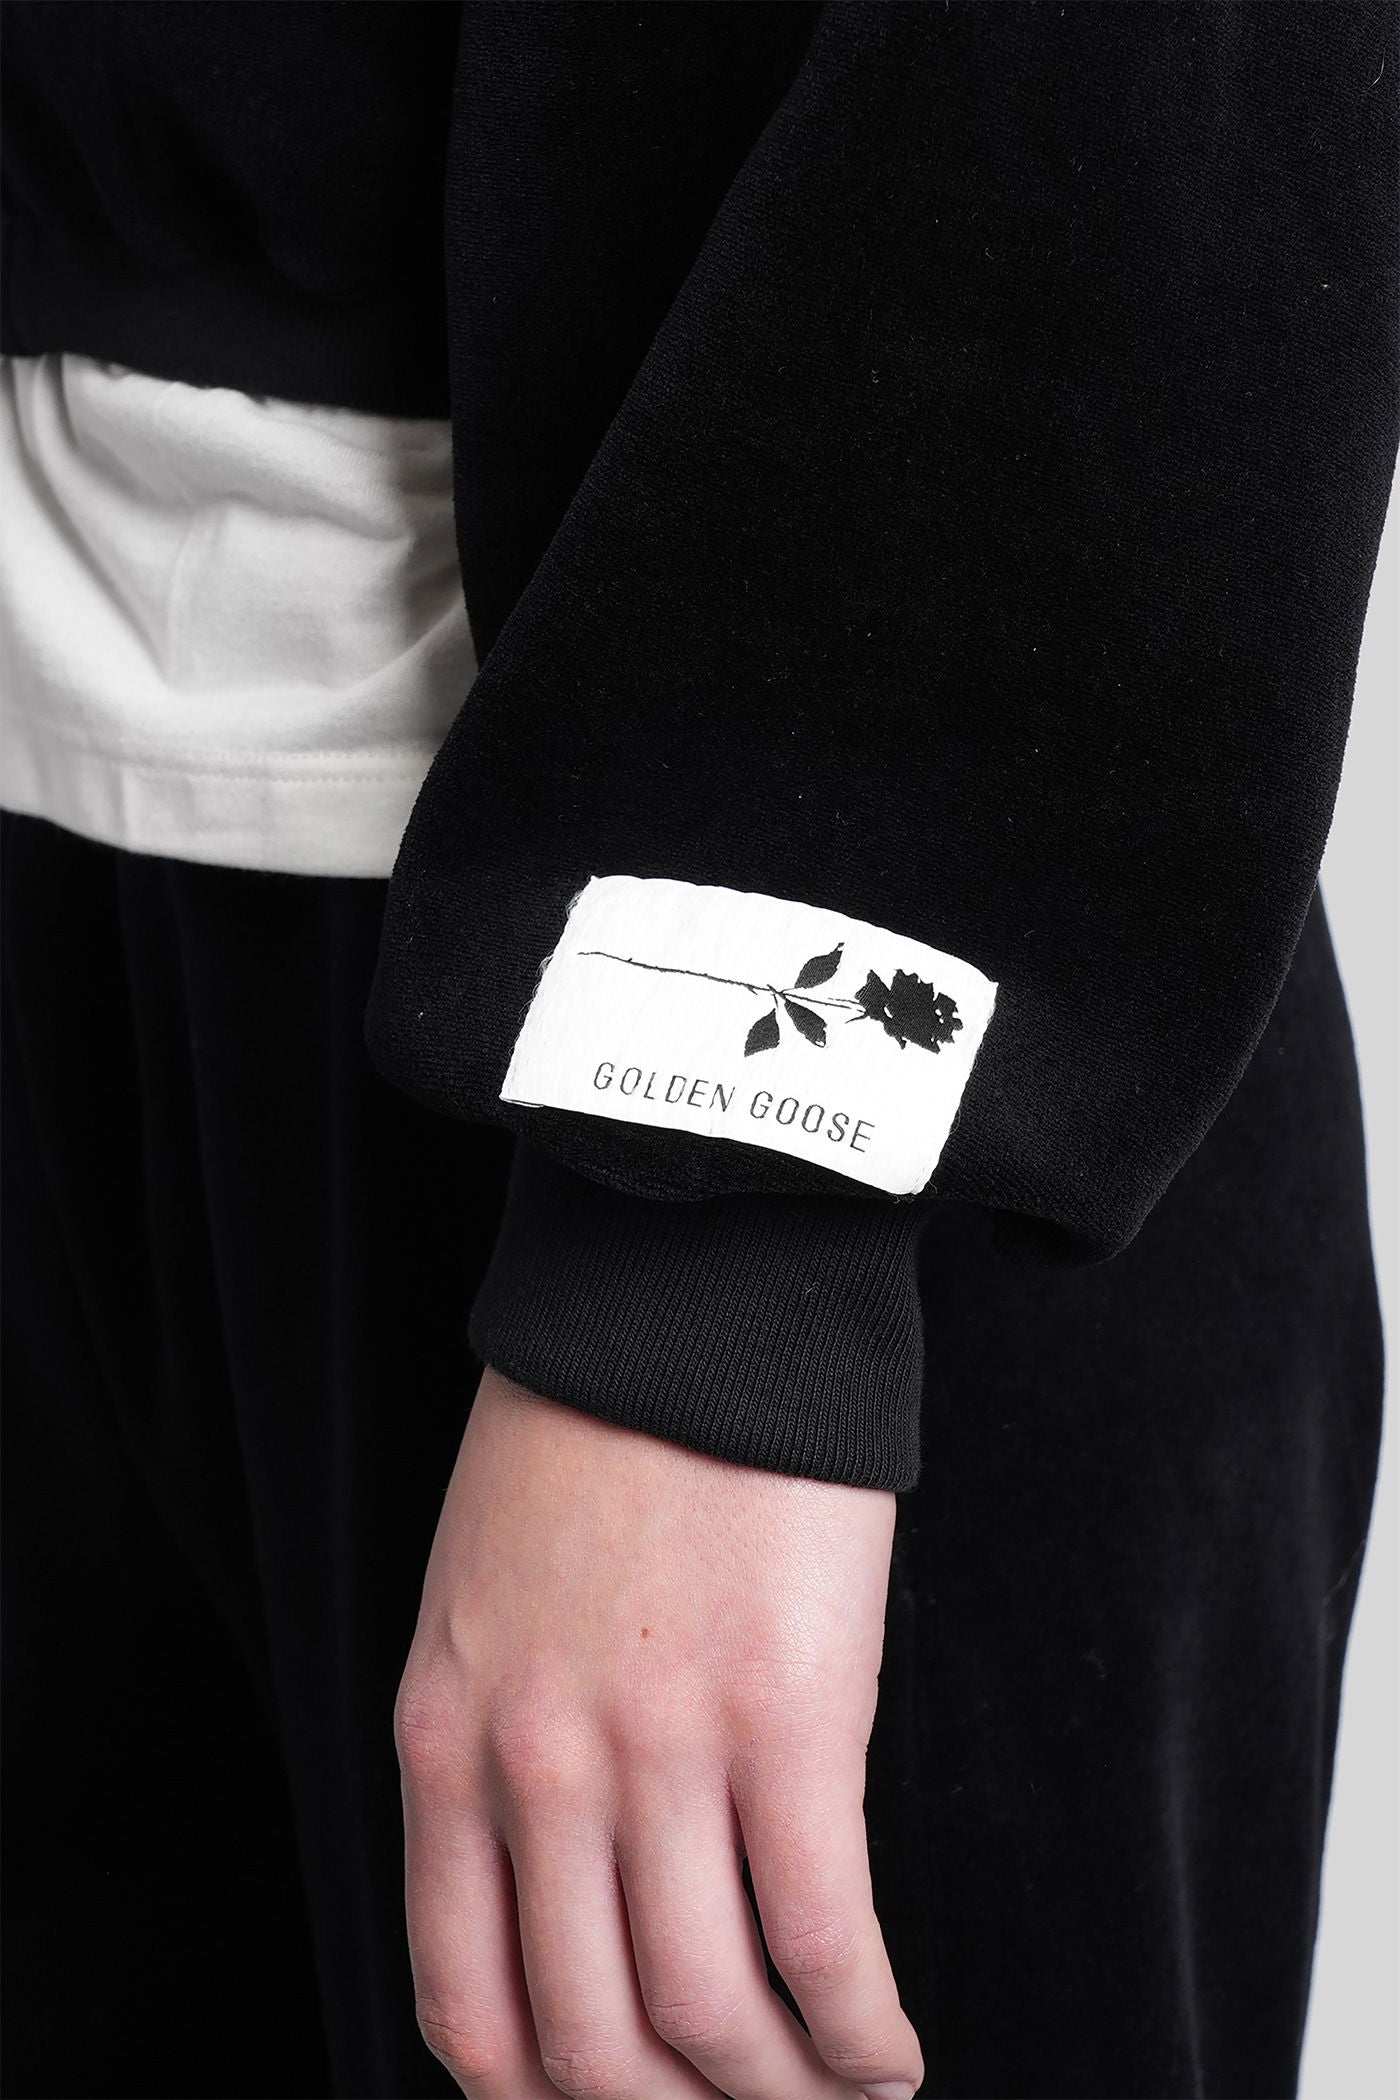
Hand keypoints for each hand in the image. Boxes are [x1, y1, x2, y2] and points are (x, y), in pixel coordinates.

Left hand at [395, 1367, 923, 2099]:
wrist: (681, 1301)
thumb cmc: (588, 1433)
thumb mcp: (477, 1596)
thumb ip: (498, 1740)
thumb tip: (569, 1886)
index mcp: (446, 1742)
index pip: (467, 2006)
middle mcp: (538, 1772)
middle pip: (599, 2044)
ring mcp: (659, 1751)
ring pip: (713, 2019)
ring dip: (781, 2096)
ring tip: (832, 2098)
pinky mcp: (787, 1718)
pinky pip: (822, 1941)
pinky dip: (860, 2034)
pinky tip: (888, 2055)